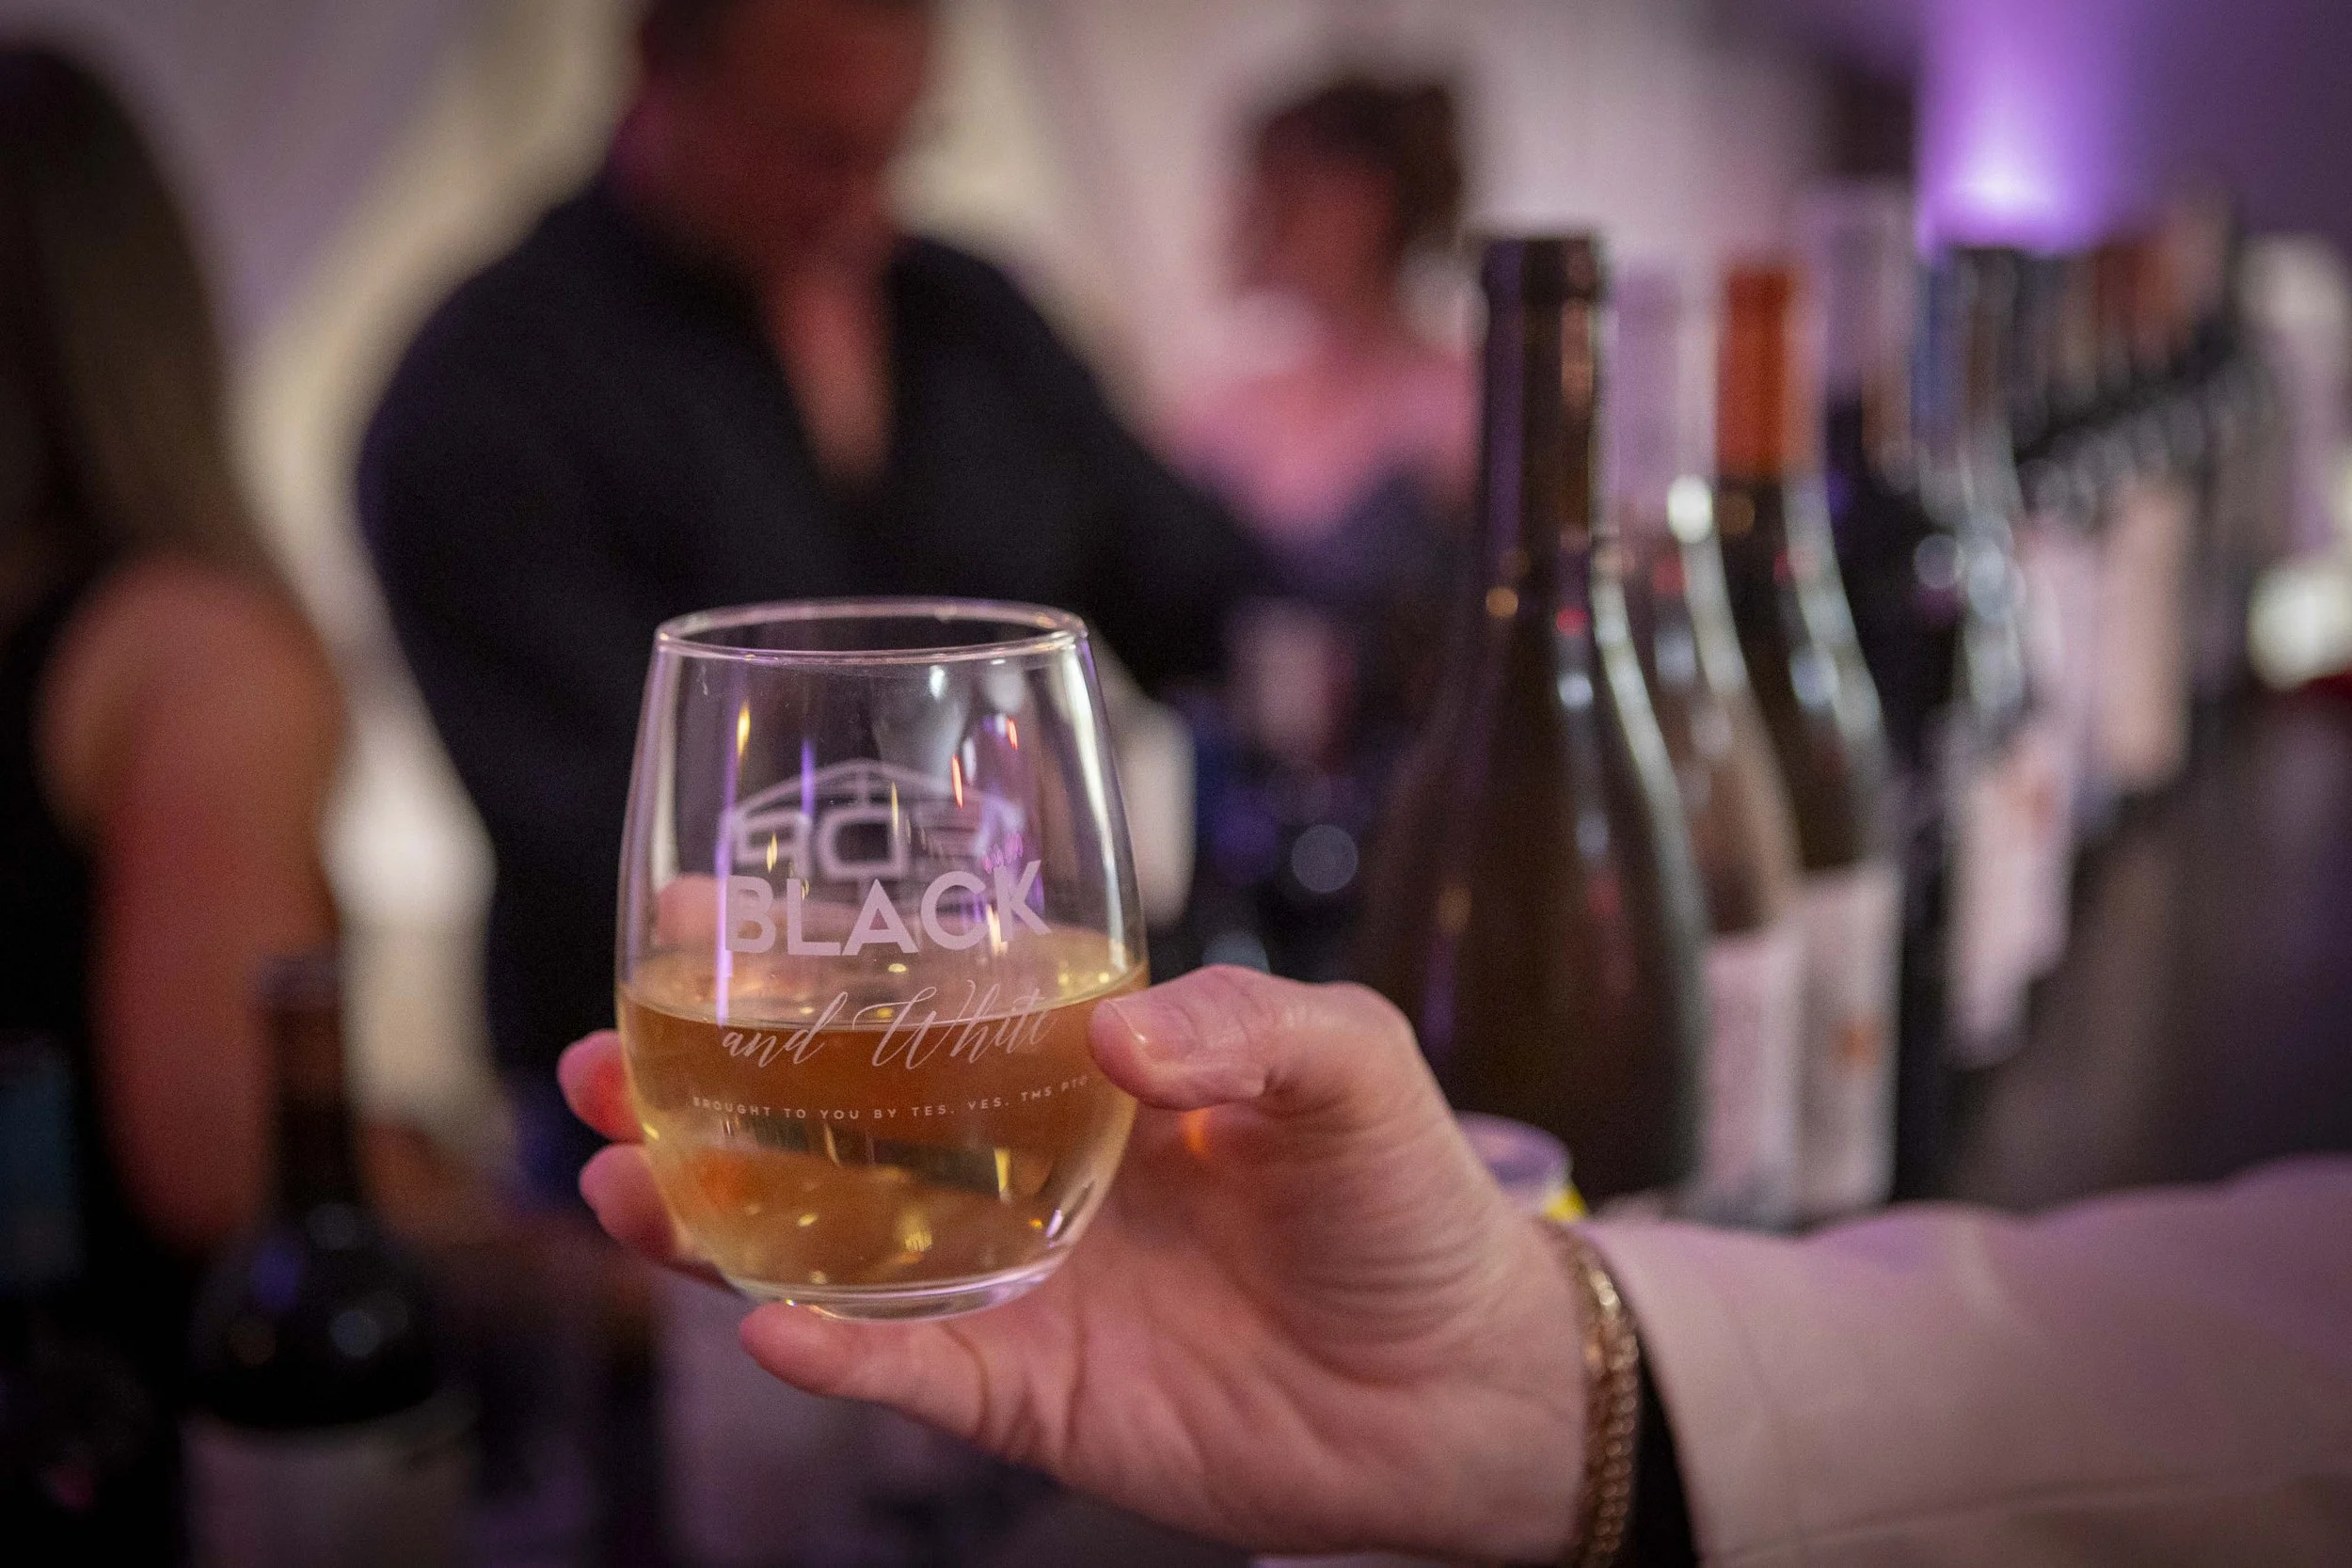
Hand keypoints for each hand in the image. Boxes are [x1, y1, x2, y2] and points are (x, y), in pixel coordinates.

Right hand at [561, 967, 1587, 1559]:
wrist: (1467, 1384)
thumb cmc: (1406, 1198)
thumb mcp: (1348, 1063)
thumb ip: (1243, 1022)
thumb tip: (1114, 1034)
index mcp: (1072, 1069)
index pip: (908, 1000)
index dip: (795, 961)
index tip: (689, 911)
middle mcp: (1015, 1169)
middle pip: (822, 1126)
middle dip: (697, 1091)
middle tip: (592, 1058)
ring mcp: (1012, 1285)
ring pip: (827, 1252)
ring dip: (715, 1223)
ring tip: (619, 1180)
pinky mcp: (1032, 1397)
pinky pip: (910, 1375)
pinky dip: (834, 1352)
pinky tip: (762, 1318)